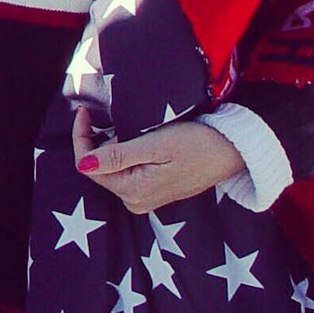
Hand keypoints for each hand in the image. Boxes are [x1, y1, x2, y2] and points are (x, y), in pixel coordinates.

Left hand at [73, 105, 244, 215]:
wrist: (232, 152)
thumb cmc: (196, 144)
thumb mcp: (154, 145)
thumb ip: (118, 157)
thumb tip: (83, 165)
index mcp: (133, 192)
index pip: (88, 165)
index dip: (81, 137)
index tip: (85, 111)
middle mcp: (136, 201)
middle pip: (98, 169)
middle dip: (94, 142)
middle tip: (101, 115)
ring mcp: (145, 199)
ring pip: (111, 170)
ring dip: (108, 146)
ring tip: (120, 125)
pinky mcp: (154, 191)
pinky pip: (125, 172)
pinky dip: (121, 154)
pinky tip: (130, 138)